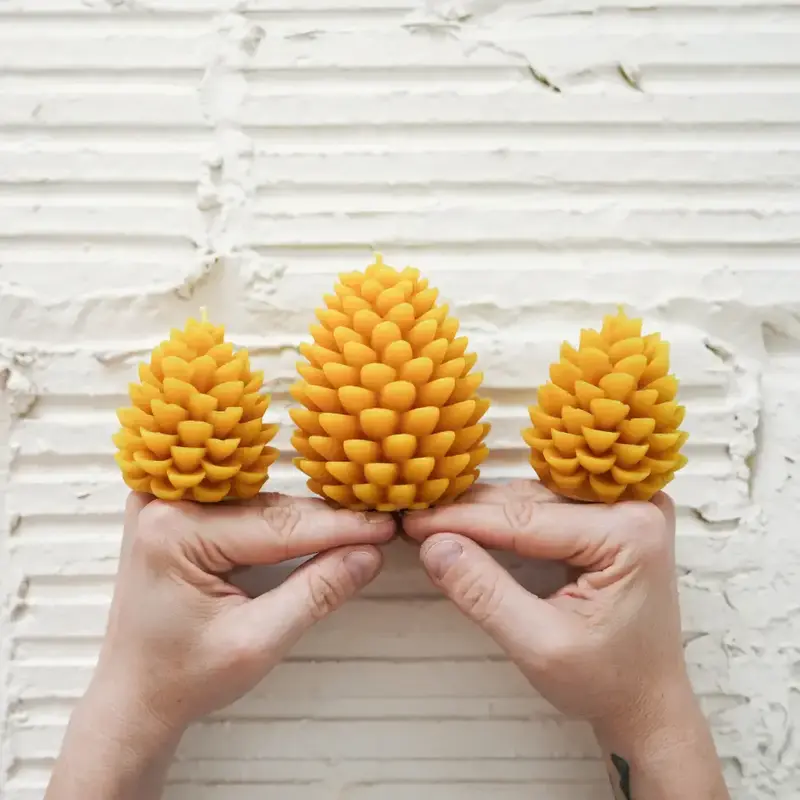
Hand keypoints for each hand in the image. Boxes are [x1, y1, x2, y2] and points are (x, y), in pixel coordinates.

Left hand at [45, 493, 394, 799]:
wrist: (133, 695)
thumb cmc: (181, 678)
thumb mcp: (257, 642)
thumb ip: (315, 593)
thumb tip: (367, 554)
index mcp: (175, 532)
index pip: (279, 524)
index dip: (339, 528)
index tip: (384, 527)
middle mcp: (165, 504)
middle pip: (270, 508)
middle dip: (327, 522)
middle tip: (379, 526)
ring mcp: (165, 503)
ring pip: (260, 504)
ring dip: (307, 518)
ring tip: (357, 526)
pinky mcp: (174, 511)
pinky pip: (242, 506)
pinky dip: (281, 519)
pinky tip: (315, 523)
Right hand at [404, 481, 729, 798]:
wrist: (649, 702)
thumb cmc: (607, 682)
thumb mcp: (539, 646)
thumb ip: (485, 593)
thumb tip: (433, 546)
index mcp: (629, 532)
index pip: (525, 517)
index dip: (462, 520)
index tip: (414, 523)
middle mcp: (635, 505)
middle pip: (529, 500)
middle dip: (469, 514)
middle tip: (416, 522)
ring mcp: (627, 507)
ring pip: (534, 498)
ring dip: (483, 512)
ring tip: (434, 522)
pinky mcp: (614, 517)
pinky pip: (548, 507)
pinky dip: (506, 518)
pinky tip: (470, 523)